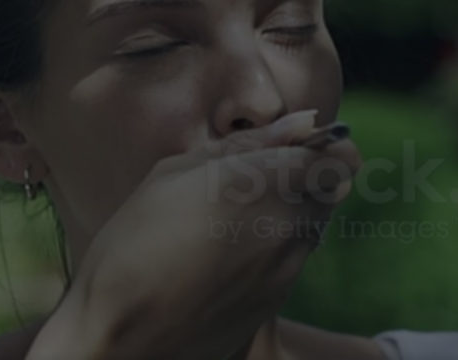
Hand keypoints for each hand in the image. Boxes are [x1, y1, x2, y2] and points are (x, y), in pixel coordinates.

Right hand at [26, 110, 360, 359]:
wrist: (121, 332)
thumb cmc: (135, 241)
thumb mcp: (176, 172)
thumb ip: (248, 145)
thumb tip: (303, 124)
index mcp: (267, 184)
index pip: (337, 158)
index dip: (326, 147)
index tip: (302, 145)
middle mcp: (290, 227)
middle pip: (332, 191)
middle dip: (307, 177)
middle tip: (256, 178)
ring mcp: (288, 270)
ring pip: (313, 226)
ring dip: (290, 213)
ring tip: (231, 219)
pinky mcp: (277, 301)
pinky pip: (292, 262)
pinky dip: (273, 250)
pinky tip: (224, 255)